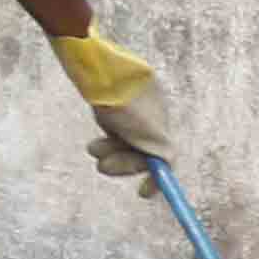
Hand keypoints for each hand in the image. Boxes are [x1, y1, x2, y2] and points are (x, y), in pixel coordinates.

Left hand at [51, 27, 170, 189]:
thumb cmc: (117, 97)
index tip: (144, 194)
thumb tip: (167, 167)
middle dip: (124, 163)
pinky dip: (106, 138)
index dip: (157, 176)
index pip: (164, 155)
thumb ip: (159, 149)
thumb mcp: (143, 128)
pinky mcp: (113, 105)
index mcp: (160, 119)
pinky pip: (113, 132)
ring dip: (110, 152)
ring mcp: (131, 110)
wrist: (91, 64)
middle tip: (102, 166)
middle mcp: (150, 115)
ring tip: (93, 148)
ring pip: (124, 144)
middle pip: (142, 152)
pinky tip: (97, 124)